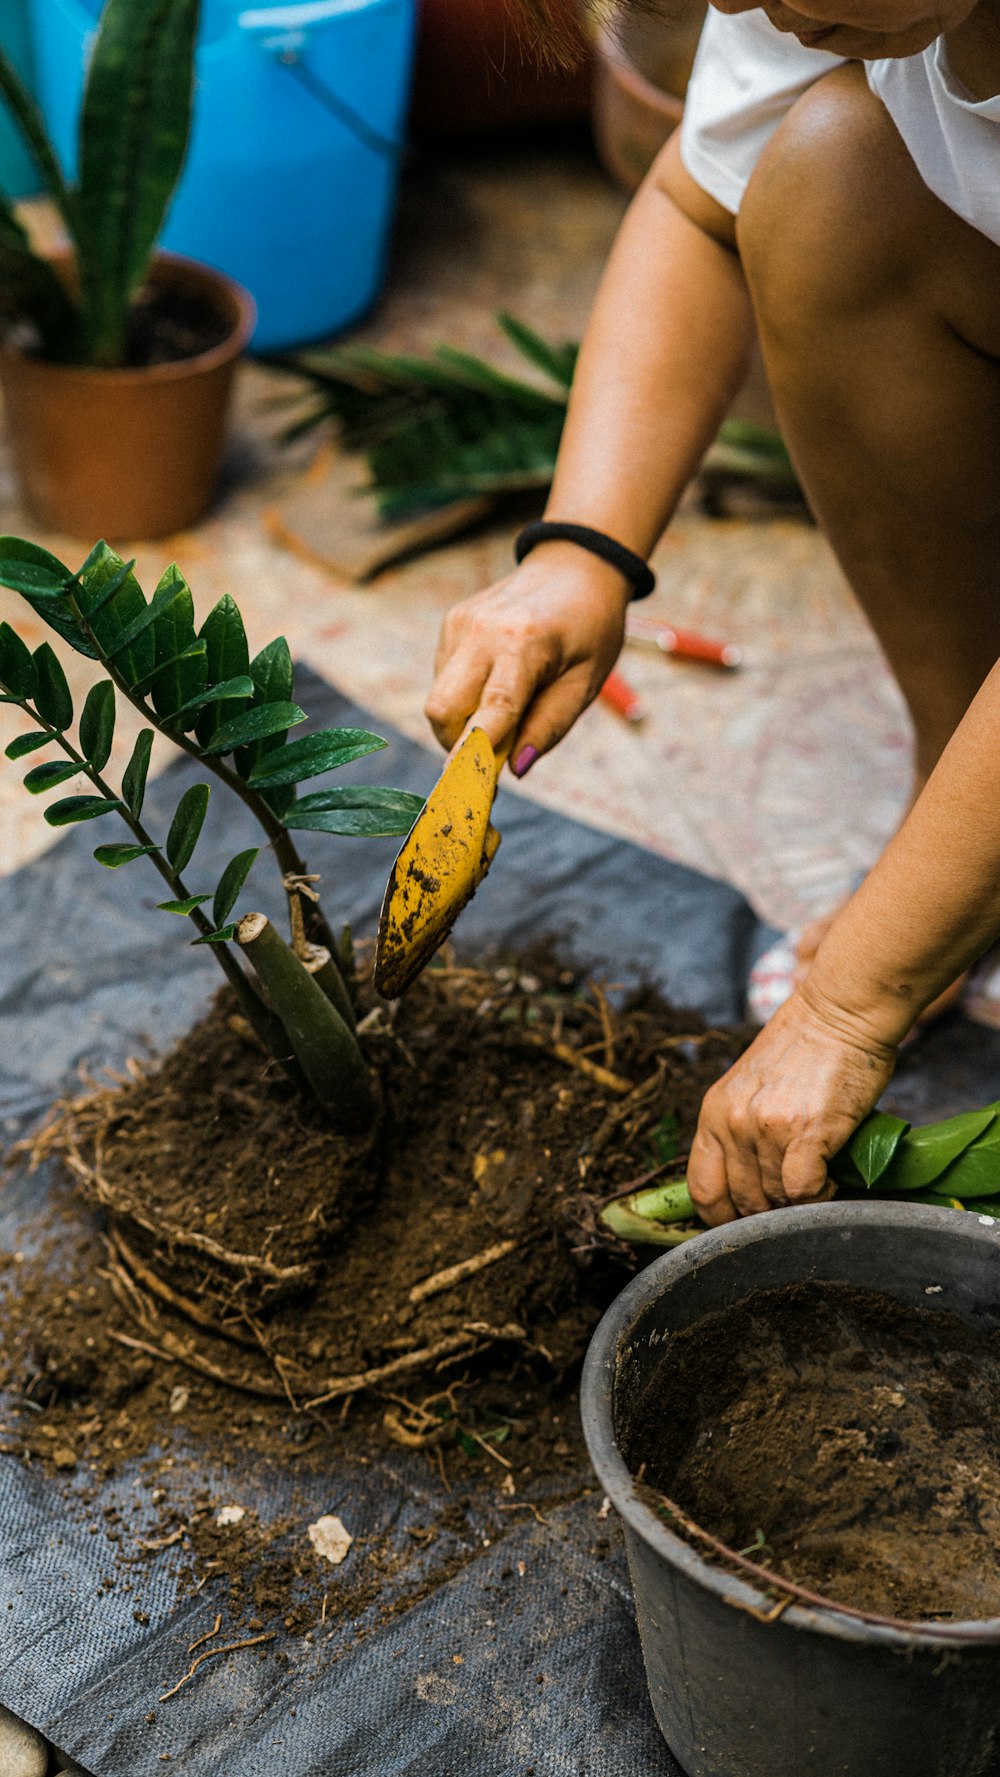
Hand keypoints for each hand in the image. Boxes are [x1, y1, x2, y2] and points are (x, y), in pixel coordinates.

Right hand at [424, 542, 630, 769]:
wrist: (575, 565)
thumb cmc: (590, 628)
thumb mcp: (586, 681)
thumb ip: (549, 727)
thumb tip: (515, 769)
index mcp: (524, 644)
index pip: (490, 711)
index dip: (476, 756)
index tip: (471, 790)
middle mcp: (481, 631)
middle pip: (441, 708)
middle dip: (458, 743)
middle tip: (492, 753)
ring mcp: (460, 624)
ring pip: (438, 697)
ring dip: (464, 719)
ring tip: (506, 705)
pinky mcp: (451, 622)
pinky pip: (444, 677)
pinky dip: (465, 694)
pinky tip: (496, 677)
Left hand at [688, 985, 897, 1224]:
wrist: (839, 1013)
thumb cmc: (803, 1049)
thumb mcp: (749, 1086)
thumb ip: (741, 1129)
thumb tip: (750, 1186)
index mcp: (713, 1112)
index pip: (701, 1188)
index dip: (722, 1215)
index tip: (743, 1220)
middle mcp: (733, 1123)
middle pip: (741, 1201)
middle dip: (768, 1212)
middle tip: (792, 1200)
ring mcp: (766, 1128)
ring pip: (775, 1199)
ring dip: (797, 1202)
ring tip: (815, 1181)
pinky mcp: (805, 1133)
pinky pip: (804, 1191)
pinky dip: (820, 1196)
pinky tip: (829, 1180)